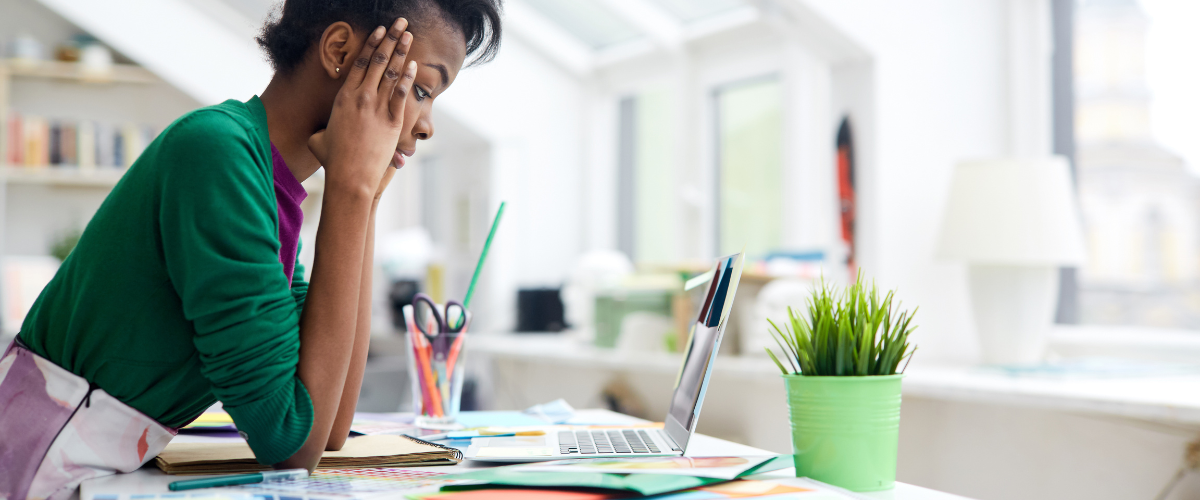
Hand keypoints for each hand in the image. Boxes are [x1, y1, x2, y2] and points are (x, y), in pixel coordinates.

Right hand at [309, 18, 415, 196]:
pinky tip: (413, 64)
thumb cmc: (334, 161)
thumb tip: (317, 134)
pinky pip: (401, 94)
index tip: (379, 31)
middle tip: (400, 23)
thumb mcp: (319, 140)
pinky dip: (407, 78)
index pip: (358, 63)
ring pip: (390, 73)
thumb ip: (321, 131)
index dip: (371, 44)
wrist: (350, 177)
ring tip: (409, 35)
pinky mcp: (392, 121)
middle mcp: (361, 98)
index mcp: (343, 97)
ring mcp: (377, 108)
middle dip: (390, 39)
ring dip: (401, 51)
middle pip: (377, 61)